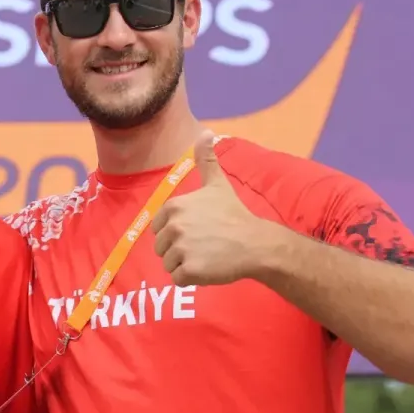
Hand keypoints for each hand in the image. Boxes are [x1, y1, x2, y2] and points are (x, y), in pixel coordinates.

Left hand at [151, 130, 279, 285]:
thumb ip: (206, 159)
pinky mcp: (189, 270)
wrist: (255, 243)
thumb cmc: (234, 214)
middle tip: (204, 245)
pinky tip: (208, 267)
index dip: (176, 233)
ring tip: (207, 255)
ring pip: (168, 265)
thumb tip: (206, 132)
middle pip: (161, 248)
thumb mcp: (217, 184)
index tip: (197, 231)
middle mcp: (173, 227)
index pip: (158, 229)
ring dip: (185, 265)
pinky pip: (178, 280)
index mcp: (174, 207)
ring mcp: (181, 249)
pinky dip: (191, 279)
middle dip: (179, 251)